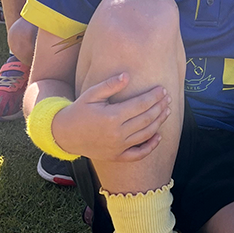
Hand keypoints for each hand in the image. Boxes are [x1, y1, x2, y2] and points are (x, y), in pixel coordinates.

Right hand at [51, 72, 171, 161]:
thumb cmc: (79, 111)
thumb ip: (110, 85)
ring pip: (146, 134)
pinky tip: (158, 136)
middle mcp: (117, 133)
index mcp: (112, 116)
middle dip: (160, 107)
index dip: (154, 96)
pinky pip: (138, 154)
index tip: (162, 89)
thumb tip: (127, 76)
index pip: (140, 105)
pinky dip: (150, 146)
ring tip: (167, 111)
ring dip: (159, 123)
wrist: (65, 135)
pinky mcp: (117, 156)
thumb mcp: (91, 94)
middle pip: (146, 119)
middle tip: (168, 98)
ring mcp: (118, 147)